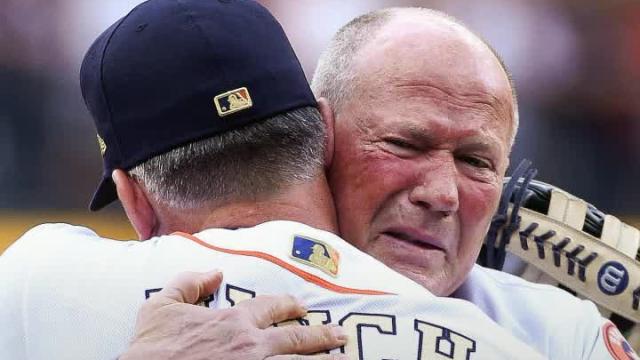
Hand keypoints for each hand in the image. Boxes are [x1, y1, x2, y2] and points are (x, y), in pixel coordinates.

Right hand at [119, 271, 347, 359]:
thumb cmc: (151, 349)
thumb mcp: (160, 305)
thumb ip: (188, 283)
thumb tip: (214, 273)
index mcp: (233, 321)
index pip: (271, 307)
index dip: (289, 305)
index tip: (301, 307)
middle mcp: (252, 346)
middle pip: (297, 337)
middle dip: (321, 335)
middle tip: (338, 335)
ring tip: (340, 359)